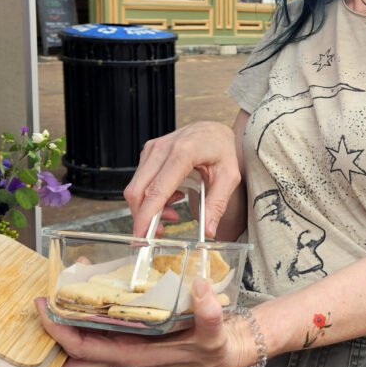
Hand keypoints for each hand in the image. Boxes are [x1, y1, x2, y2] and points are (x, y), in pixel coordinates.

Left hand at [35, 279, 256, 366]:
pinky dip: (90, 316)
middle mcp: (128, 353)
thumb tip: (199, 286)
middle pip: (78, 355)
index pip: (88, 350)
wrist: (228, 352)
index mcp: (138, 356)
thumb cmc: (217, 347)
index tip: (45, 310)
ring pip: (88, 343)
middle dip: (54, 336)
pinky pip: (104, 330)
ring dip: (70, 324)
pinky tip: (90, 295)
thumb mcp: (216, 332)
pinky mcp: (137, 337)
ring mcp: (130, 346)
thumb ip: (209, 313)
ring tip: (59, 295)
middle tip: (40, 304)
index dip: (62, 334)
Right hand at [124, 121, 241, 237]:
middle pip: (138, 191)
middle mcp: (162, 149)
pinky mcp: (148, 153)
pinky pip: (140, 181)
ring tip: (174, 211)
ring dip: (149, 208)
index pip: (157, 190)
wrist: (214, 130)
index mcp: (183, 153)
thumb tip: (209, 231)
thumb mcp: (229, 177)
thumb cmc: (222, 150)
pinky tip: (171, 196)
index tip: (142, 236)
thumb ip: (217, 204)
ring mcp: (152, 149)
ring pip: (136, 188)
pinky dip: (150, 197)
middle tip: (164, 229)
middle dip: (144, 217)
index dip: (146, 215)